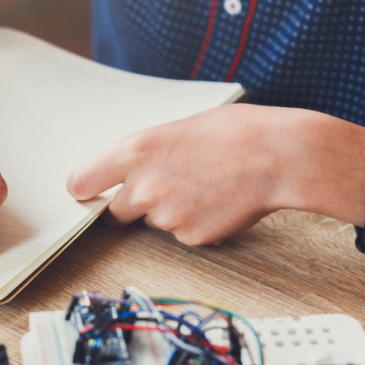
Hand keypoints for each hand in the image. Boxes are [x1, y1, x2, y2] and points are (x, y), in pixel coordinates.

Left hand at [66, 104, 358, 245]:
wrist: (282, 157)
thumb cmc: (238, 132)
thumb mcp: (181, 127)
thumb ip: (147, 151)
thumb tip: (128, 169)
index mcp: (135, 151)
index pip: (82, 183)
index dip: (86, 191)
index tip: (87, 194)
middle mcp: (144, 188)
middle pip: (116, 212)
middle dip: (133, 204)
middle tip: (166, 186)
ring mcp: (166, 217)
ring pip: (156, 222)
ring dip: (171, 210)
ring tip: (207, 184)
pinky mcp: (191, 238)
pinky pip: (184, 234)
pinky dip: (197, 223)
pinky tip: (221, 201)